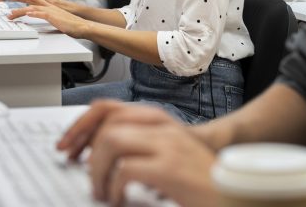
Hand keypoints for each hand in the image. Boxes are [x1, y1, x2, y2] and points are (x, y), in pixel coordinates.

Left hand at [5, 0, 90, 37]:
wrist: (81, 25)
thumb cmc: (68, 23)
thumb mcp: (52, 17)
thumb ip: (42, 14)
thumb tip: (31, 14)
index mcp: (46, 4)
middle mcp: (47, 4)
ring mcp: (50, 10)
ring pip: (32, 5)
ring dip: (20, 8)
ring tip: (10, 12)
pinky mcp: (54, 16)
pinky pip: (42, 13)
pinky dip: (34, 13)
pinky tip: (28, 13)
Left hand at [57, 101, 217, 205]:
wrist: (236, 190)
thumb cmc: (202, 178)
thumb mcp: (168, 154)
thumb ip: (139, 146)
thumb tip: (98, 155)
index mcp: (159, 120)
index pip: (109, 108)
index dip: (82, 125)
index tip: (68, 145)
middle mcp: (162, 126)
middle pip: (106, 120)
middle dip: (82, 143)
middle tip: (74, 165)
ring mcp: (168, 145)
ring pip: (112, 141)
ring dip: (97, 169)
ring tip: (99, 189)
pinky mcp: (171, 169)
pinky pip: (126, 170)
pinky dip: (113, 187)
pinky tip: (117, 199)